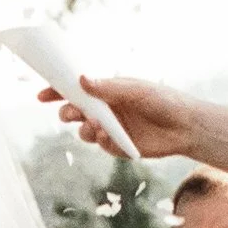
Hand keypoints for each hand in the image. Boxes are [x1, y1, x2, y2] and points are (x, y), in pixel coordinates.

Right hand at [40, 74, 196, 159]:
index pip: (75, 91)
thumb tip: (81, 80)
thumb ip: (108, 88)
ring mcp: (110, 129)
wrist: (184, 126)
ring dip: (84, 129)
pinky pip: (100, 145)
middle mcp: (105, 110)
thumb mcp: (134, 90)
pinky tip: (111, 137)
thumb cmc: (162, 100)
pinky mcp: (118, 146)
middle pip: (74, 111)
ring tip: (97, 126)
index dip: (57, 92)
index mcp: (106, 92)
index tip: (42, 96)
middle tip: (70, 114)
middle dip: (67, 112)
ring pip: (83, 132)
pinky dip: (102, 140)